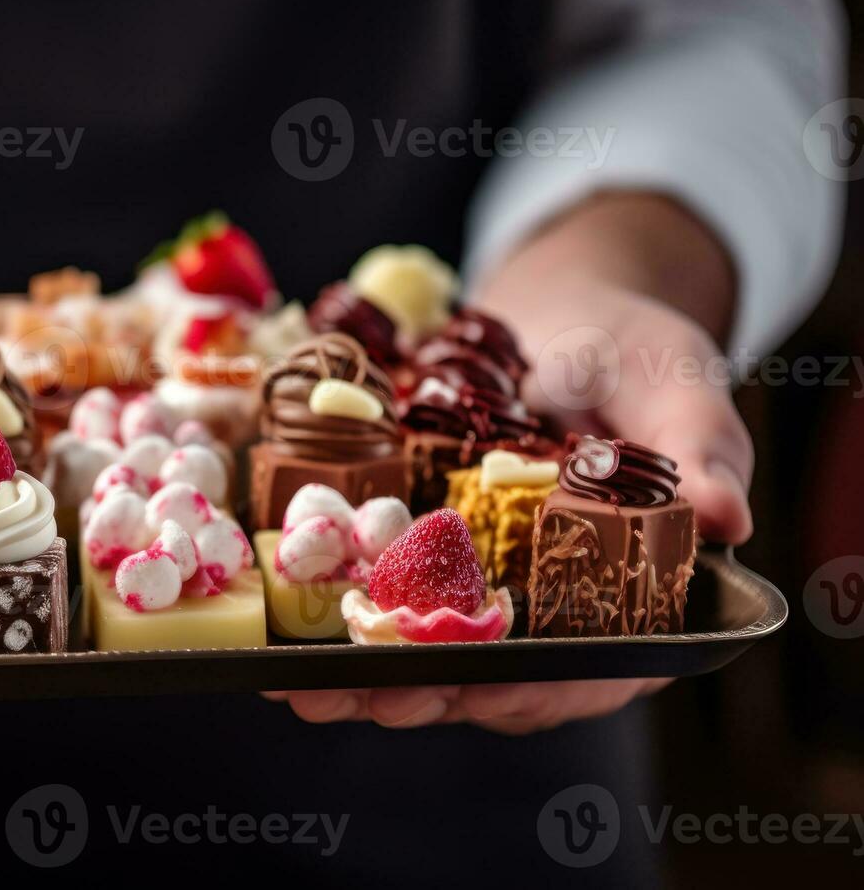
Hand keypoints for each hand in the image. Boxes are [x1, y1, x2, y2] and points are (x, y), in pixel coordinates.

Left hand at [269, 193, 750, 733]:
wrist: (559, 315)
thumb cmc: (636, 356)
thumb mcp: (678, 387)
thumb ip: (699, 450)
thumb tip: (727, 516)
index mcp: (635, 594)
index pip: (594, 670)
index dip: (538, 690)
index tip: (482, 692)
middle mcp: (554, 609)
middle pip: (492, 677)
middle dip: (426, 692)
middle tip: (366, 694)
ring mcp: (482, 589)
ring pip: (425, 654)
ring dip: (363, 673)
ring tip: (306, 684)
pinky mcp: (421, 558)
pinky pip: (377, 597)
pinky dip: (332, 614)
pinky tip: (284, 623)